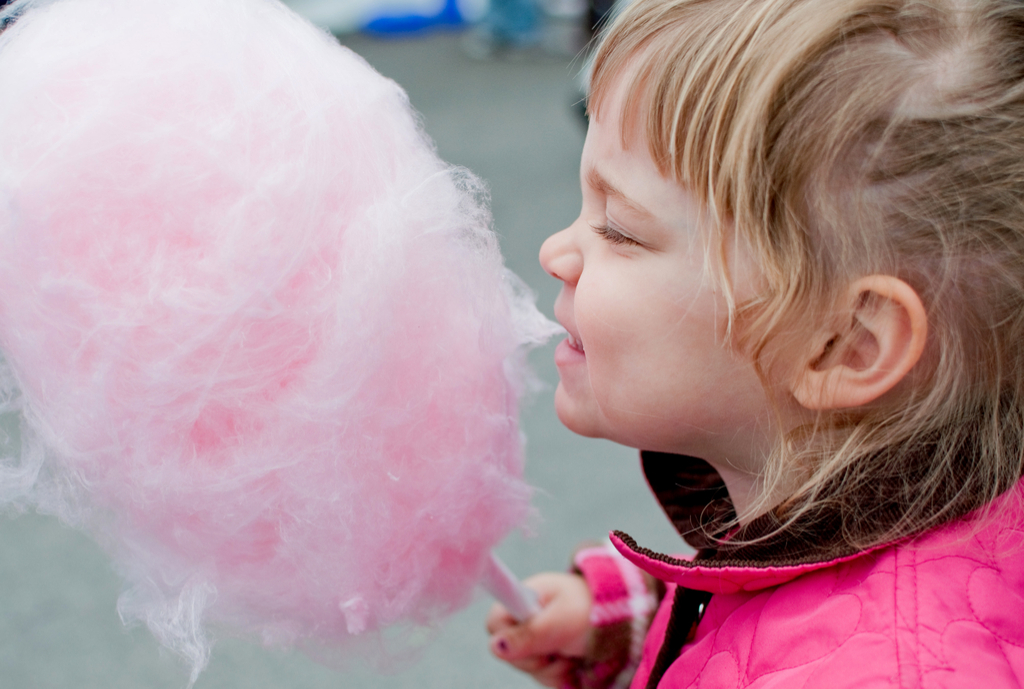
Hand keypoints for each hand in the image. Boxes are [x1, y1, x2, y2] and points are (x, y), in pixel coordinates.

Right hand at [486, 572, 592, 687]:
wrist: (623, 625)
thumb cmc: (593, 612)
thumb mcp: (562, 620)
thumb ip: (530, 633)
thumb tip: (495, 646)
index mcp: (524, 598)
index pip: (494, 622)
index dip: (507, 636)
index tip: (534, 639)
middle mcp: (526, 620)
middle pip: (508, 653)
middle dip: (535, 657)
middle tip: (559, 646)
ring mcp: (536, 642)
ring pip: (528, 669)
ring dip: (552, 668)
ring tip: (571, 652)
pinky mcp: (548, 660)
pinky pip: (544, 678)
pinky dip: (560, 675)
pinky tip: (573, 663)